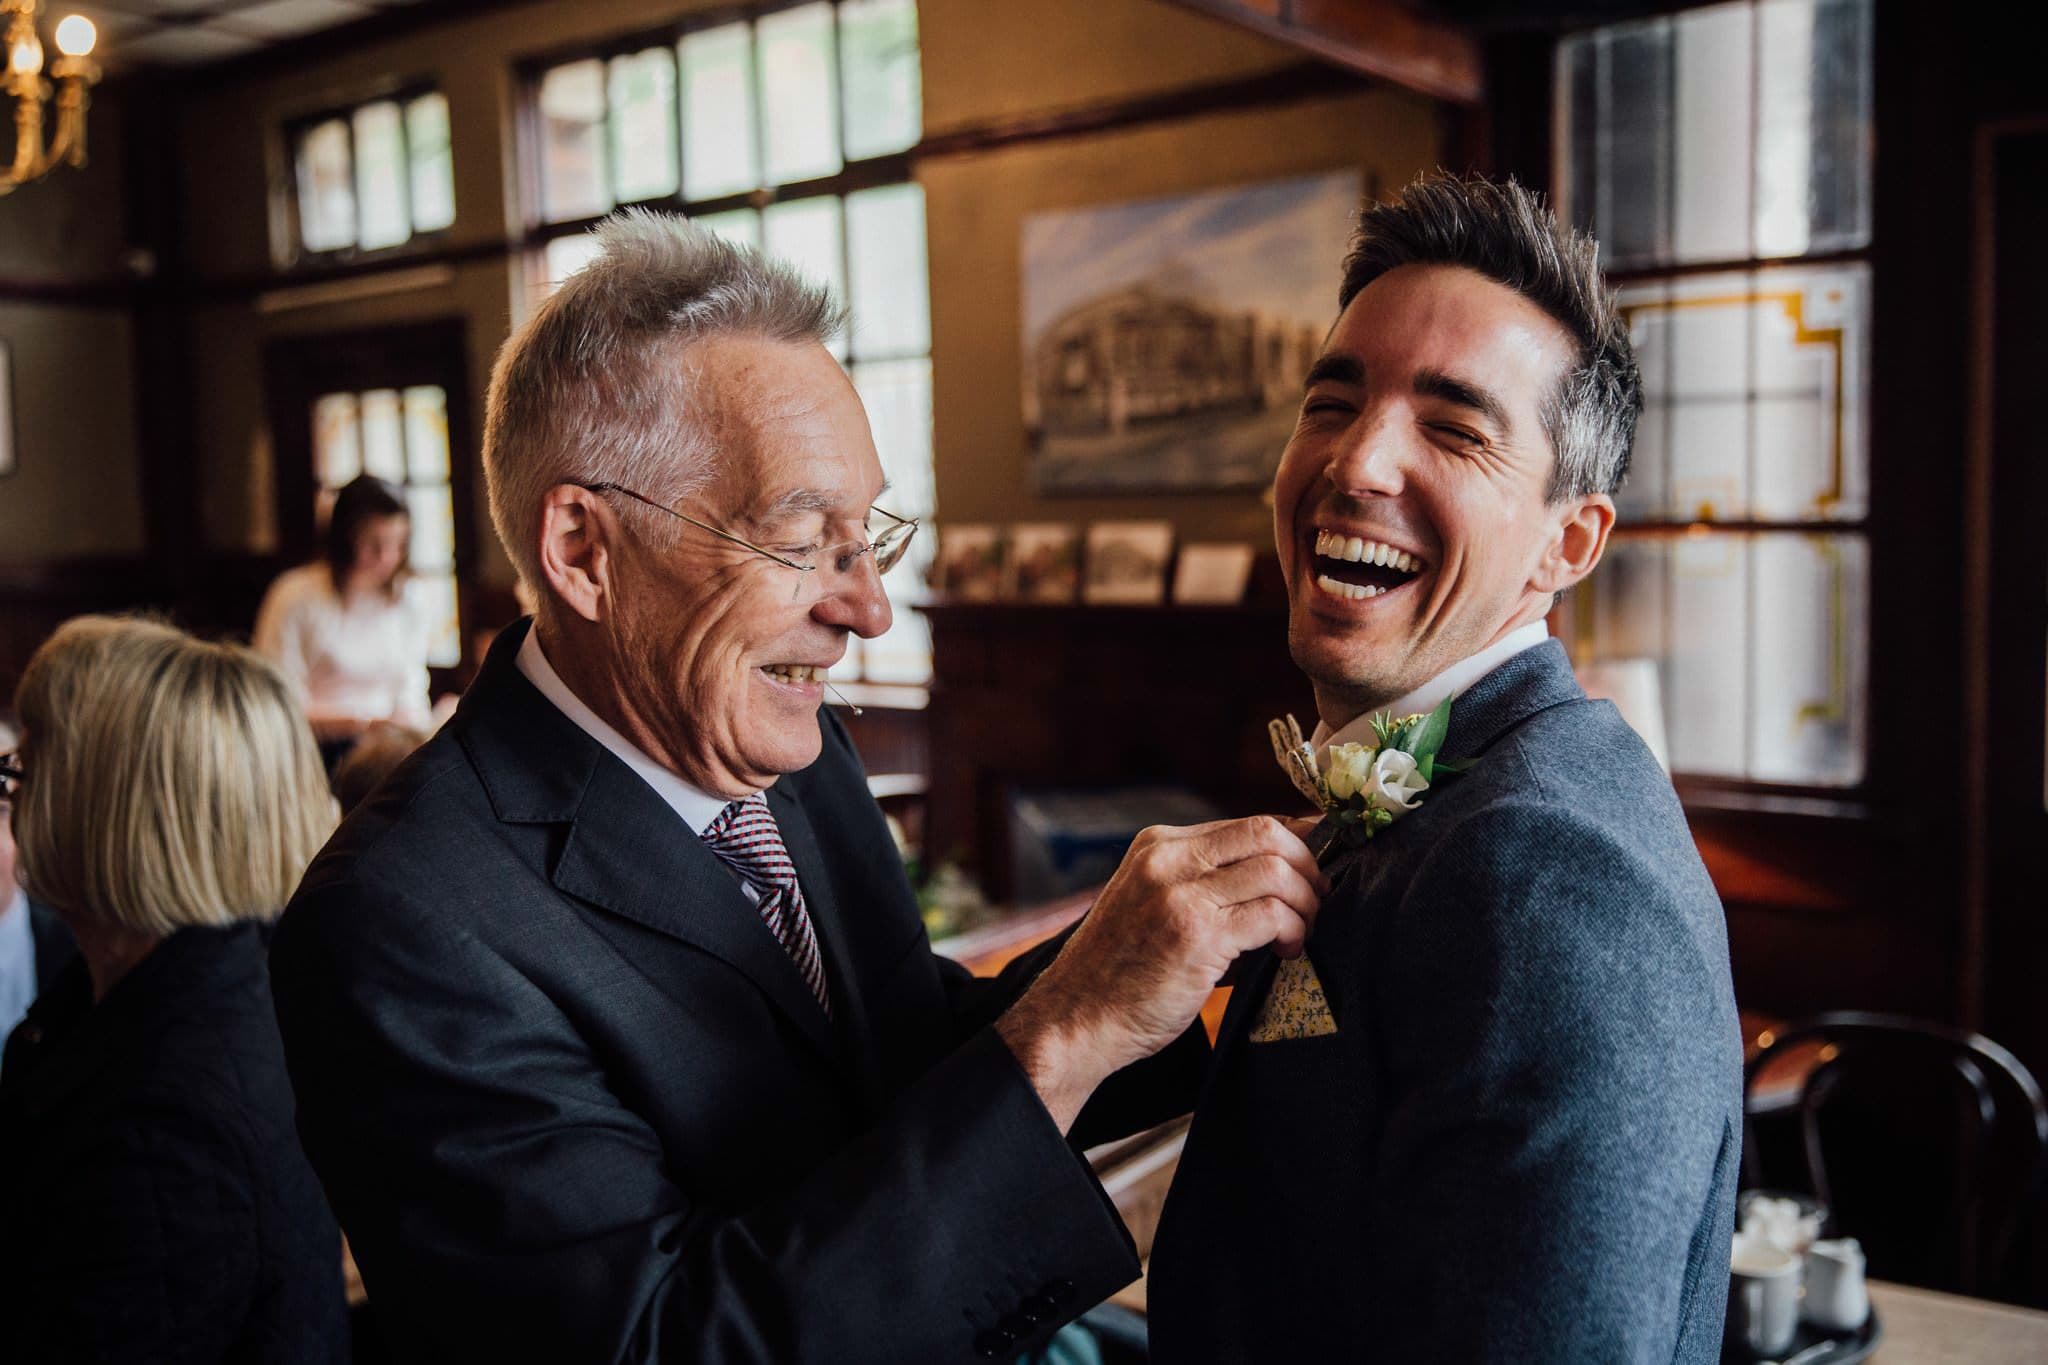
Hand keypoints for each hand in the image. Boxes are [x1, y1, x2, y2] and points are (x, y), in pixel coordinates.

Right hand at [997, 815, 1326, 1130]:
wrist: (1076, 1019)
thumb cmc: (1120, 973)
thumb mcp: (1151, 904)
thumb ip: (1203, 885)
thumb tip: (1282, 877)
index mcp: (1157, 845)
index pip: (1247, 822)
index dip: (1294, 841)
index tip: (1316, 865)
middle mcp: (1168, 860)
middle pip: (1267, 833)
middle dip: (1308, 866)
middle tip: (1318, 899)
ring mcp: (1181, 894)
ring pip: (1276, 870)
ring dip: (1305, 902)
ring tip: (1301, 931)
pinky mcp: (1197, 935)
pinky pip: (1271, 914)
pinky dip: (1292, 930)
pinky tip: (1286, 951)